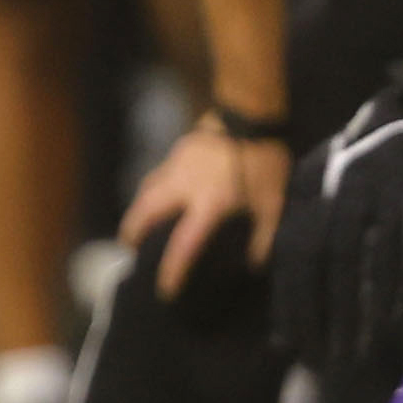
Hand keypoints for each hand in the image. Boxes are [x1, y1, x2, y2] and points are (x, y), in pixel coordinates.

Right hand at [120, 120, 290, 295]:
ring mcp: (176, 165)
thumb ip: (263, 236)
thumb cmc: (264, 159)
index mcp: (208, 203)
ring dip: (139, 209)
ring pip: (146, 190)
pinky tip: (159, 194)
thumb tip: (254, 263)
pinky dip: (151, 190)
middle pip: (145, 211)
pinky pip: (157, 175)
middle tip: (128, 248)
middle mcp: (184, 186)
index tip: (164, 289)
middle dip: (133, 232)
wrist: (250, 113)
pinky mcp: (178, 151)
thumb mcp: (273, 202)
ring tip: (138, 223)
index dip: (173, 270)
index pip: (184, 244)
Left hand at [269, 68, 402, 402]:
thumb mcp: (362, 185)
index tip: (288, 342)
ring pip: (346, 257)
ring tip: (349, 351)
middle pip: (310, 258)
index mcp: (311, 181)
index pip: (291, 252)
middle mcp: (328, 180)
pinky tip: (387, 320)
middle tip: (314, 359)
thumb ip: (345, 228)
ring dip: (347, 309)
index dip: (289, 300)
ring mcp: (363, 181)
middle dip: (311, 312)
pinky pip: (390, 245)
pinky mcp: (402, 185)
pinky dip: (386, 285)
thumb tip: (337, 287)